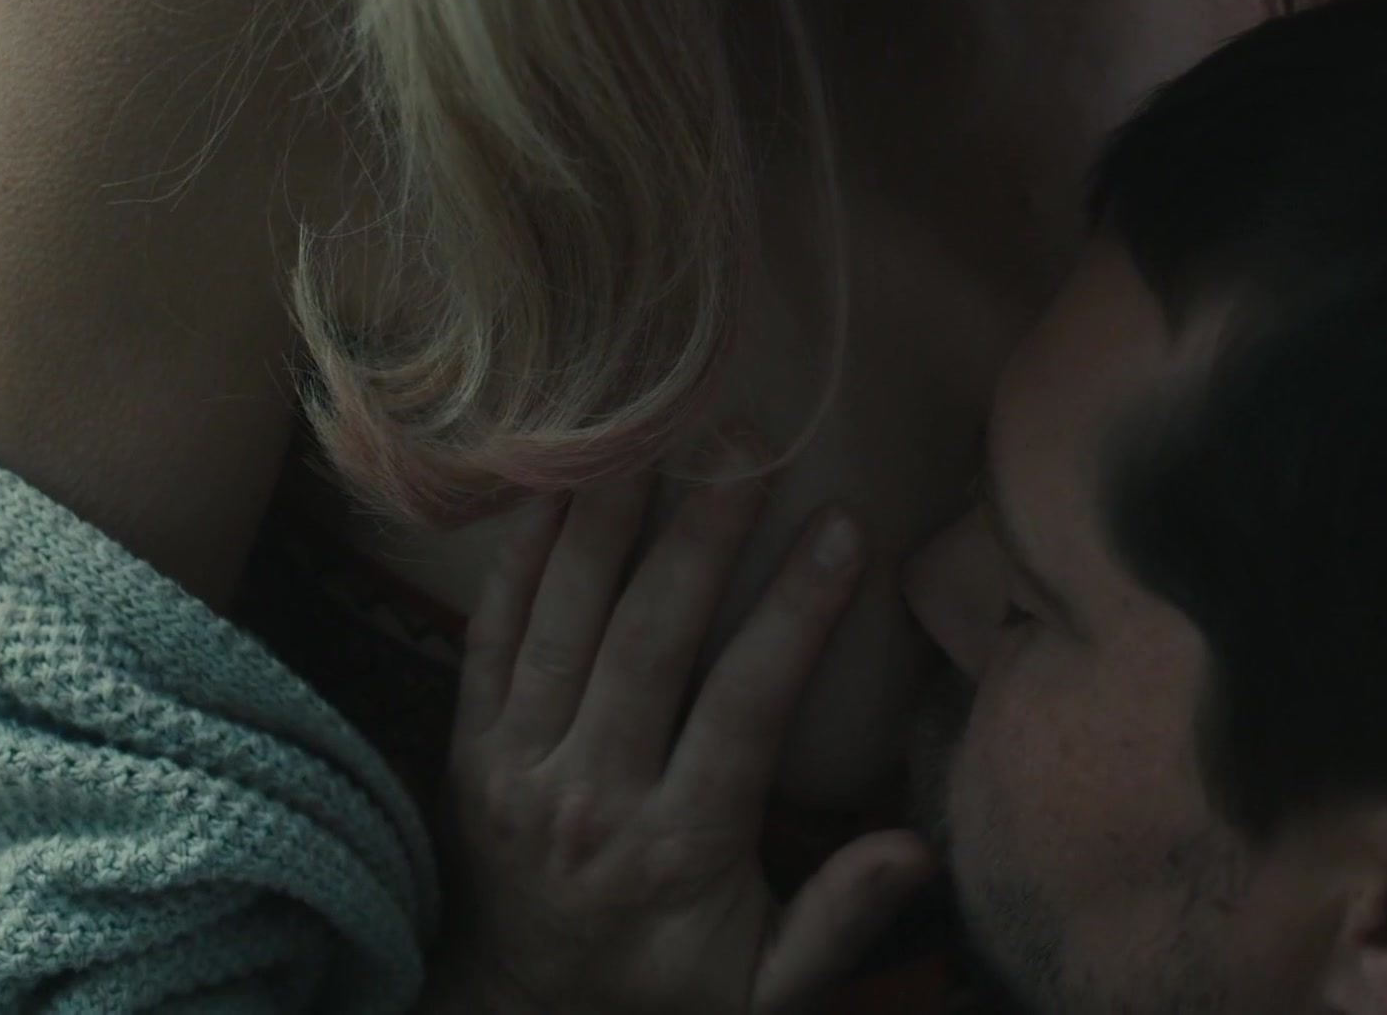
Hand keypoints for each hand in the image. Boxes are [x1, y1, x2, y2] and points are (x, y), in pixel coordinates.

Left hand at [439, 467, 934, 1014]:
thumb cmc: (663, 991)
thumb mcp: (764, 991)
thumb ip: (837, 922)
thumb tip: (917, 851)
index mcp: (677, 850)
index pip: (744, 707)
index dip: (795, 612)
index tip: (843, 527)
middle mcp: (588, 794)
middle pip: (647, 638)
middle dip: (702, 532)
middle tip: (749, 444)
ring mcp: (515, 763)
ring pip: (563, 617)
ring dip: (609, 516)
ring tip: (652, 428)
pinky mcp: (469, 743)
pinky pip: (491, 632)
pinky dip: (522, 553)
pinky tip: (558, 480)